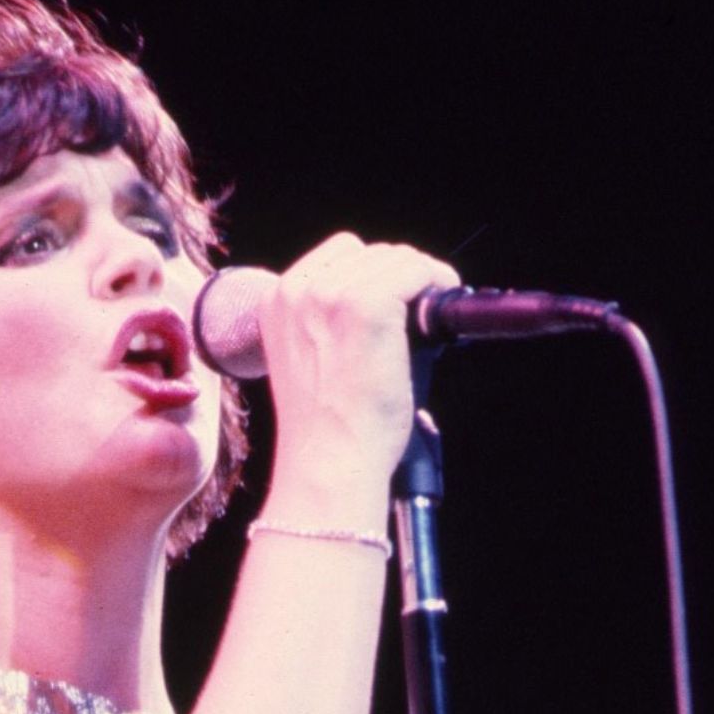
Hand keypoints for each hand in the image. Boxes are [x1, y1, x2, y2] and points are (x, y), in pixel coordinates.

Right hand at [258, 232, 461, 491]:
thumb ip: (330, 321)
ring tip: (430, 312)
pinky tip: (439, 309)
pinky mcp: (368, 305)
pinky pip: (416, 272)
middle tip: (420, 310)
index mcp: (274, 300)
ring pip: (395, 259)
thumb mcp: (309, 358)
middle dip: (399, 277)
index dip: (373, 275)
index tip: (395, 298)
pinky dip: (435, 284)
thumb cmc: (327, 426)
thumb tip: (393, 299)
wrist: (329, 460)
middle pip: (369, 253)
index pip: (337, 255)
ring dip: (418, 280)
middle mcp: (297, 290)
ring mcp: (331, 295)